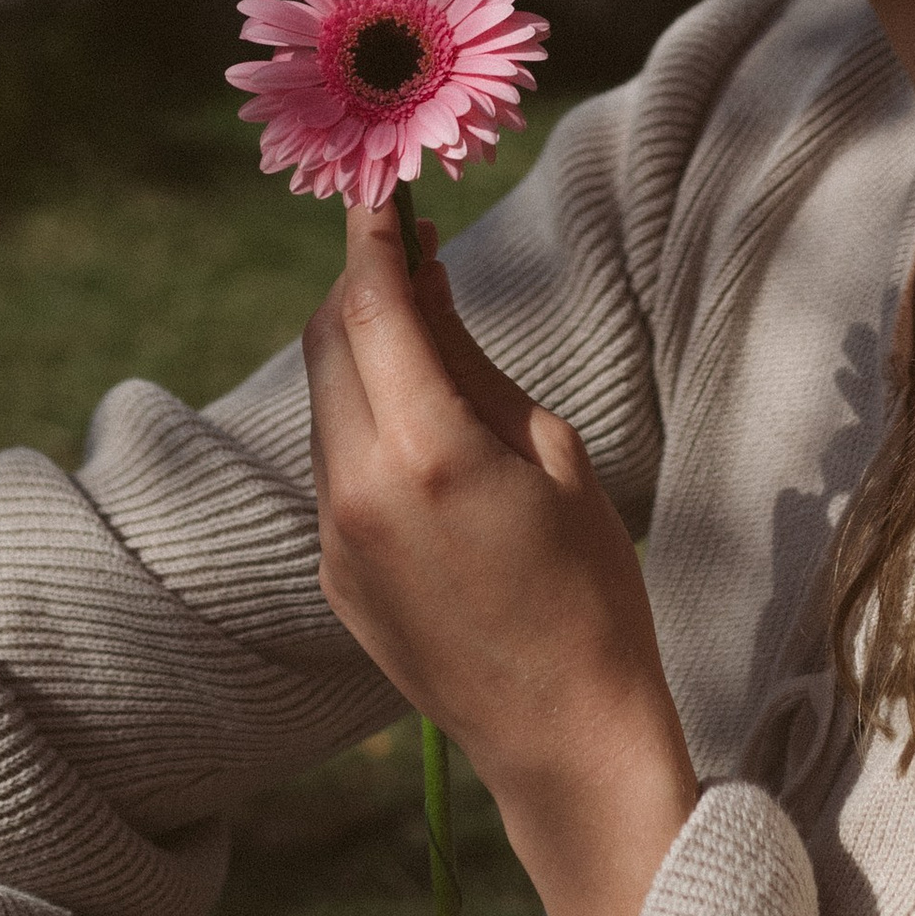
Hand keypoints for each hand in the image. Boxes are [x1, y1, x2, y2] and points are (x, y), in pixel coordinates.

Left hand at [304, 201, 696, 915]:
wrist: (563, 734)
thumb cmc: (589, 584)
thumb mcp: (552, 449)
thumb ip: (468, 357)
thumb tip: (418, 271)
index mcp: (425, 451)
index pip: (369, 303)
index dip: (368, 231)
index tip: (378, 181)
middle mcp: (357, 489)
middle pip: (329, 340)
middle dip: (361, 282)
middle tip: (414, 248)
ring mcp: (335, 538)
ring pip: (325, 399)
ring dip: (362, 348)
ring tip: (429, 334)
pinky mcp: (333, 573)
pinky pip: (334, 464)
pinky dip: (365, 418)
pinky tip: (427, 430)